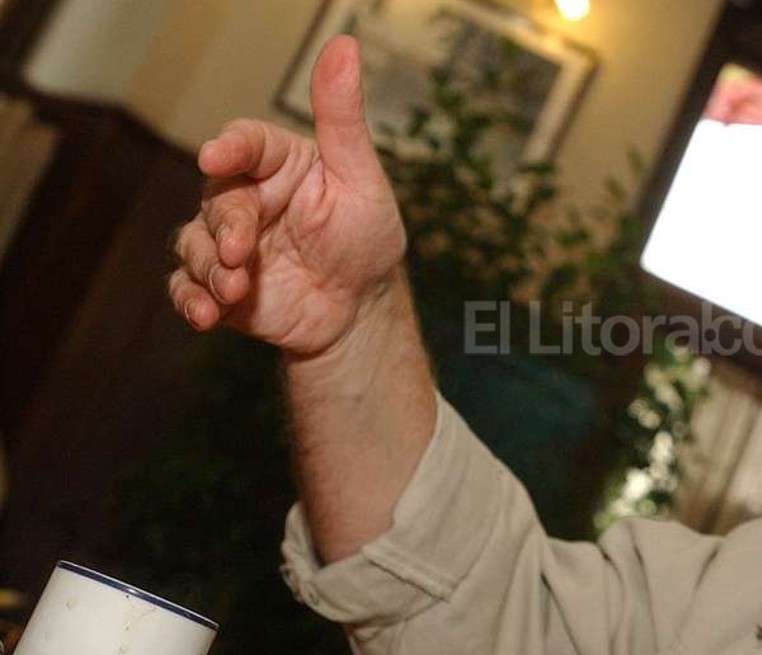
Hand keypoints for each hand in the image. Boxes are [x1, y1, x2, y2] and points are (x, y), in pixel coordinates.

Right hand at [168, 35, 405, 356]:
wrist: (359, 310)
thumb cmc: (366, 238)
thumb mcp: (361, 178)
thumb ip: (342, 118)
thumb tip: (343, 45)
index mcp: (280, 163)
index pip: (246, 143)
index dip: (229, 147)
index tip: (216, 157)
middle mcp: (247, 197)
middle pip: (217, 198)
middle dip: (226, 227)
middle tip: (241, 253)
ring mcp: (228, 241)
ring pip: (194, 243)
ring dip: (207, 267)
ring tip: (233, 290)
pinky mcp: (217, 284)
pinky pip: (186, 285)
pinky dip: (189, 299)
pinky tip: (205, 315)